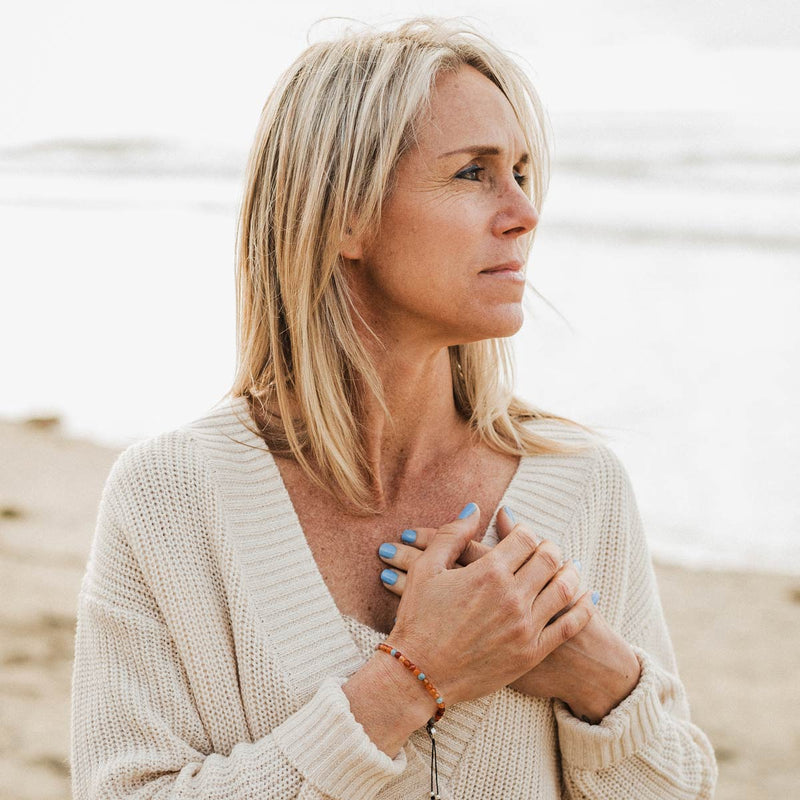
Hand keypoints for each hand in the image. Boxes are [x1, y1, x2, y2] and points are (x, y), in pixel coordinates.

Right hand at [379, 507, 640, 722]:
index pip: (526, 538)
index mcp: (488, 572)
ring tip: (568, 568)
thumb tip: (474, 509)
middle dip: (549, 548)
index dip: (525, 531)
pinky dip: (583, 608)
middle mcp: (511, 596)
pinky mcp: (531, 653)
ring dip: (570, 573)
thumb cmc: (418, 618)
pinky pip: (569, 625)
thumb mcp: (425, 568)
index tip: (521, 535)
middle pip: (549, 558)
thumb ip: (451, 534)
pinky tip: (586, 599)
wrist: (418, 674)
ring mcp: (524, 626)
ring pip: (565, 588)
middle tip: (545, 550)